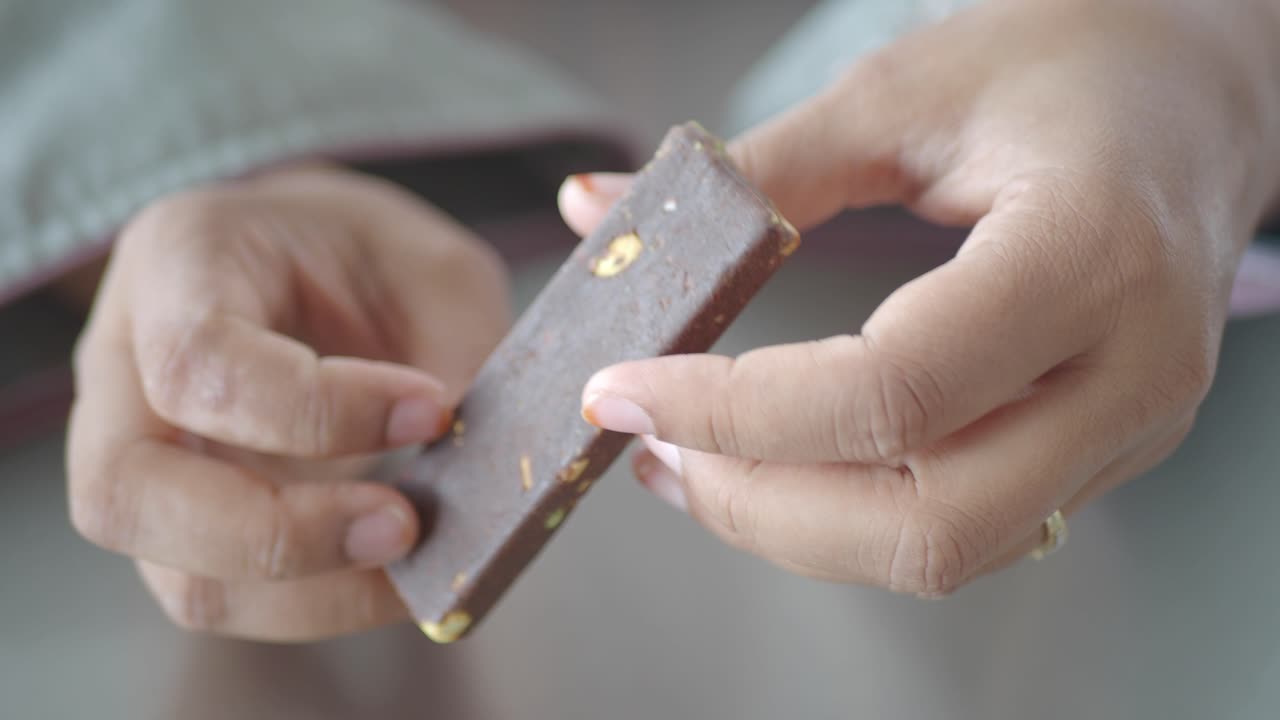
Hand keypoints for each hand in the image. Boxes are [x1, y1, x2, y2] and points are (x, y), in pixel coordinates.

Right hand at [67, 164, 509, 638]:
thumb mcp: (433, 271)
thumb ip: (459, 358)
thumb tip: (489, 480)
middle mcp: (124, 369)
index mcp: (176, 261)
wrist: (321, 268)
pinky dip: (322, 604)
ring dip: (310, 594)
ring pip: (176, 576)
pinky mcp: (186, 533)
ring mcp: (140, 462)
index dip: (316, 409)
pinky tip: (398, 574)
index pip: (198, 360)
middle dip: (277, 535)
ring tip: (415, 558)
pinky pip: (231, 599)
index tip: (429, 410)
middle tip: (405, 525)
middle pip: (126, 495)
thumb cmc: (368, 257)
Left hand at [560, 0, 1279, 593]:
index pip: (891, 395)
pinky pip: (962, 527)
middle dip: (758, 504)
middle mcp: (1128, 372)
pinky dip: (849, 515)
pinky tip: (776, 464)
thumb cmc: (1069, 67)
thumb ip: (754, 174)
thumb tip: (598, 213)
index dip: (734, 412)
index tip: (623, 392)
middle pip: (925, 525)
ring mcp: (1126, 429)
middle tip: (653, 448)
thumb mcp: (901, 95)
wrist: (1198, 97)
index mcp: (1089, 256)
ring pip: (942, 551)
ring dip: (794, 526)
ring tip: (691, 460)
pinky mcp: (1100, 450)